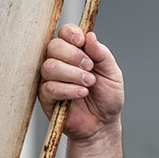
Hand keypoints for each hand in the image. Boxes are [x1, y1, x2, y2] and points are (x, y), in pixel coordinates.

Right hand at [38, 24, 124, 141]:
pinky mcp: (46, 98)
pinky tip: (81, 93)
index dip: (70, 34)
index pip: (64, 33)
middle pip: (53, 46)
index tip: (81, 42)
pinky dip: (68, 89)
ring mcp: (51, 80)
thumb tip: (90, 35)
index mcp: (76, 53)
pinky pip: (49, 88)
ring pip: (49, 66)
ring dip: (72, 73)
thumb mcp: (112, 74)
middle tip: (90, 67)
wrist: (103, 124)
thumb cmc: (107, 98)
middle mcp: (61, 63)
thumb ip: (102, 54)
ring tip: (89, 83)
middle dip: (73, 55)